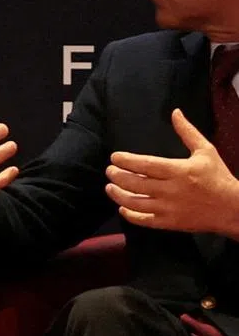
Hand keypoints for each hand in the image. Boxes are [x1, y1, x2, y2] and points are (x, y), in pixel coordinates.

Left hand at [106, 108, 238, 234]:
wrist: (233, 209)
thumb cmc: (218, 177)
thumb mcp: (205, 151)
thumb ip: (187, 132)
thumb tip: (175, 112)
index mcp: (178, 171)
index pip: (145, 165)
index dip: (126, 161)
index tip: (114, 157)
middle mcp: (171, 190)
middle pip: (135, 183)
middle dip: (117, 176)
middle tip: (109, 171)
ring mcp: (169, 208)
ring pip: (135, 202)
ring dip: (118, 195)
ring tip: (110, 187)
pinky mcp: (170, 223)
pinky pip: (145, 220)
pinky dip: (130, 215)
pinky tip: (123, 208)